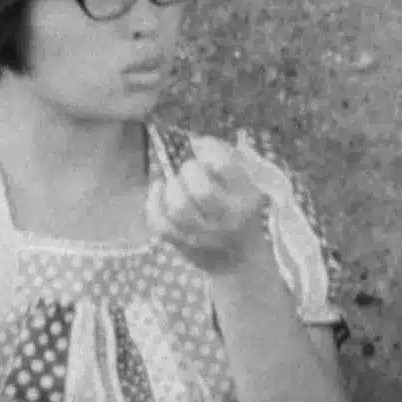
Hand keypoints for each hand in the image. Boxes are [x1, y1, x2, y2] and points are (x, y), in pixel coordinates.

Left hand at [146, 136, 271, 273]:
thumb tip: (195, 141)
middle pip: (201, 190)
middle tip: (191, 172)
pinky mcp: (184, 245)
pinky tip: (159, 191)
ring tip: (176, 184)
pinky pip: (160, 222)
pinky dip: (153, 202)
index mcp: (248, 195)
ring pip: (179, 207)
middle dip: (189, 172)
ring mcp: (205, 235)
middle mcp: (229, 217)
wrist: (240, 260)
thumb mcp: (245, 181)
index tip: (202, 150)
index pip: (224, 165)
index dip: (208, 151)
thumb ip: (226, 156)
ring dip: (171, 188)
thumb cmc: (239, 209)